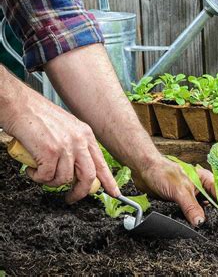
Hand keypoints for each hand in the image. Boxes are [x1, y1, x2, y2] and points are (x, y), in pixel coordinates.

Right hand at [2, 89, 119, 202]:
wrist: (18, 105)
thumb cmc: (37, 116)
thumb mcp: (66, 128)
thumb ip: (75, 146)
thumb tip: (76, 169)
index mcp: (86, 135)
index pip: (101, 163)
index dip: (109, 181)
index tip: (115, 193)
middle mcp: (80, 140)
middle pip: (89, 176)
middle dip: (80, 192)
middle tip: (71, 198)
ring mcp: (66, 146)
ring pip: (64, 179)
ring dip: (50, 182)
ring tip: (40, 174)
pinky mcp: (50, 151)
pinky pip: (46, 176)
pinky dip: (37, 177)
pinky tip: (31, 169)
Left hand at [132, 157, 217, 226]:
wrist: (144, 171)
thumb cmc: (163, 172)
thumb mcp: (180, 190)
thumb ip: (191, 206)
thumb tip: (200, 222)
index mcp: (206, 179)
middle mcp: (201, 188)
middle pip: (215, 203)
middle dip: (217, 214)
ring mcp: (192, 196)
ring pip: (203, 210)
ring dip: (204, 219)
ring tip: (208, 230)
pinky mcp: (182, 203)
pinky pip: (191, 214)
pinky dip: (192, 220)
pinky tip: (193, 227)